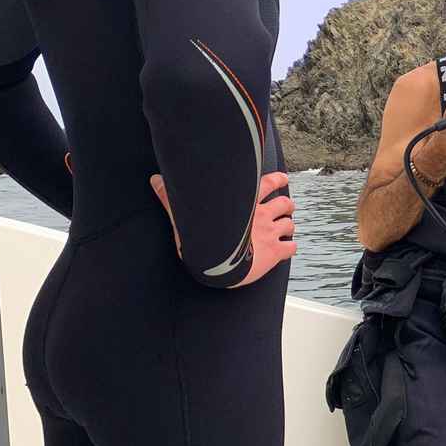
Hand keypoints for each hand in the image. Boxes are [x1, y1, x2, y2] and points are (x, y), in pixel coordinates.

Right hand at [150, 171, 297, 286]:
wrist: (219, 266)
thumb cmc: (202, 240)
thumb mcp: (186, 216)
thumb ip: (172, 197)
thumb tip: (154, 180)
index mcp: (245, 203)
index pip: (268, 182)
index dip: (278, 179)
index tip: (282, 179)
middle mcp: (262, 215)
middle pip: (285, 203)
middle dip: (287, 205)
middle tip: (287, 207)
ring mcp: (270, 233)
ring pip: (290, 225)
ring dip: (289, 226)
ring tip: (286, 228)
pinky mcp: (275, 252)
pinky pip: (291, 247)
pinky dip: (291, 247)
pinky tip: (287, 249)